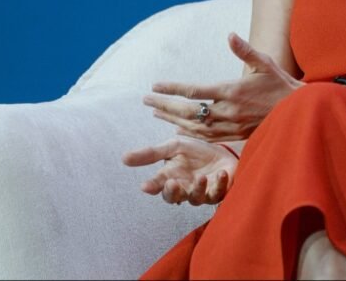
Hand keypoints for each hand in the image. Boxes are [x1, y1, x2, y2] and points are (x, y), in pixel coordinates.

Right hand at [122, 136, 236, 205]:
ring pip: (197, 199)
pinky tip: (222, 173)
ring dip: (198, 189)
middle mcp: (184, 188)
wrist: (222, 151)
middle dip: (173, 192)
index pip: (157, 185)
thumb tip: (123, 158)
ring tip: (202, 177)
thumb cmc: (195, 151)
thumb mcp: (173, 147)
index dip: (152, 186)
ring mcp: (202, 193)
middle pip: (174, 197)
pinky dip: (220, 184)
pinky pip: (219, 193)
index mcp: (171, 178)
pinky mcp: (220, 192)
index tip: (145, 186)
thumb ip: (151, 154)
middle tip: (172, 183)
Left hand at [143, 32, 303, 140]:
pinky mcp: (235, 135)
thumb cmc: (280, 84)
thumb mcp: (265, 63)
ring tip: (156, 114)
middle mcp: (228, 111)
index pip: (195, 91)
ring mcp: (231, 126)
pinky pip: (207, 137)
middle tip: (146, 101)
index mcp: (232, 91)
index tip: (155, 86)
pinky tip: (178, 129)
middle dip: (165, 106)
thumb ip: (245, 50)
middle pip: (189, 111)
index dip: (172, 89)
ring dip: (173, 120)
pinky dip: (190, 133)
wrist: (298, 112)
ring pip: (195, 127)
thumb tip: (230, 35)